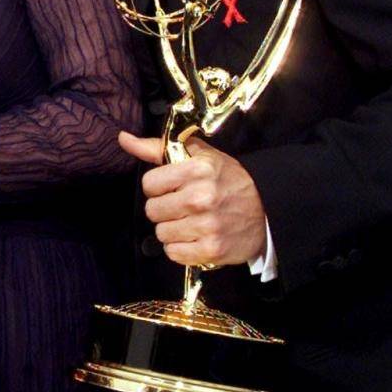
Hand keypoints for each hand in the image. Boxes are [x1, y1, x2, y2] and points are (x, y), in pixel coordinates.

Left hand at [119, 131, 267, 267]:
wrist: (268, 210)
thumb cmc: (228, 180)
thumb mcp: (199, 155)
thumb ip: (158, 148)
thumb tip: (123, 138)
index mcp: (198, 170)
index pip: (149, 183)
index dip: (157, 187)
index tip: (172, 187)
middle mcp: (201, 198)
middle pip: (152, 210)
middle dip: (164, 209)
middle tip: (183, 206)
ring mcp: (207, 226)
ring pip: (161, 233)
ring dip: (172, 230)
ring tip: (191, 222)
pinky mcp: (212, 250)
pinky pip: (173, 253)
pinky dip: (181, 248)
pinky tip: (195, 237)